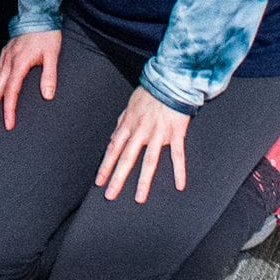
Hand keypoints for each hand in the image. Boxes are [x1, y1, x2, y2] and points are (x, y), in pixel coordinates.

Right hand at [0, 30, 63, 133]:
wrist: (38, 14)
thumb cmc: (46, 34)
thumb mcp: (53, 53)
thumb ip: (50, 75)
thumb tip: (47, 95)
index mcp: (18, 63)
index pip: (11, 90)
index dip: (9, 108)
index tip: (8, 124)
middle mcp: (7, 62)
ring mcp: (3, 59)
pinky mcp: (3, 57)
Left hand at [96, 84, 192, 202]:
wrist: (171, 81)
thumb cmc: (150, 93)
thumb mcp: (129, 106)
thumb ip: (121, 124)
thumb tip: (113, 140)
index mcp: (129, 124)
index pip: (114, 149)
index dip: (106, 166)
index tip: (99, 182)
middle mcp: (141, 131)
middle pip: (127, 158)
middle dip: (118, 178)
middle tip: (110, 195)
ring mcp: (159, 133)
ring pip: (150, 160)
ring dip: (144, 180)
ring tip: (139, 198)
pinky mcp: (176, 133)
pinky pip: (178, 155)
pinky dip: (179, 170)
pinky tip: (180, 185)